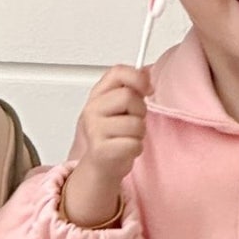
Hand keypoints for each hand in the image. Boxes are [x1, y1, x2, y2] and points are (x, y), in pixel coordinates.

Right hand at [62, 65, 151, 225]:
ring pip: (135, 123)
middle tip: (132, 121)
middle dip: (139, 111)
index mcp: (97, 95)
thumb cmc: (112, 135)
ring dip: (139, 133)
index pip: (117, 72)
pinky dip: (135, 149)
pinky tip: (125, 150)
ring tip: (128, 138)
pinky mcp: (101, 150)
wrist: (100, 166)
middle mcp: (92, 110)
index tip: (147, 88)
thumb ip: (130, 88)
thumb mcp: (118, 107)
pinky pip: (134, 143)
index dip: (137, 77)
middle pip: (129, 97)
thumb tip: (146, 72)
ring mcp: (94, 130)